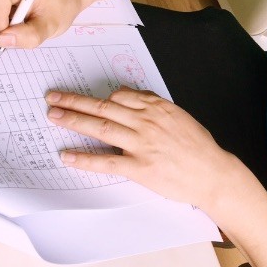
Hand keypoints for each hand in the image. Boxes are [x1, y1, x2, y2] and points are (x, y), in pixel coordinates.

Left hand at [46, 88, 236, 211]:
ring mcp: (142, 144)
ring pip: (101, 128)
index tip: (83, 100)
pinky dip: (85, 157)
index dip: (98, 98)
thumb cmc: (198, 146)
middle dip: (75, 101)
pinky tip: (68, 155)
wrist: (213, 173)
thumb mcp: (178, 115)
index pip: (119, 96)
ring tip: (54, 116)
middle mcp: (146, 121)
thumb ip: (152, 103)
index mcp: (157, 107)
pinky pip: (106, 161)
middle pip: (102, 107)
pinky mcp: (140, 167)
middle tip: (53, 97)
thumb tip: (128, 93)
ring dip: (74, 121)